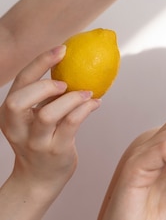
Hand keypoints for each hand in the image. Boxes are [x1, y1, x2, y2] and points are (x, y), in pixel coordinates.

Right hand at [0, 45, 100, 193]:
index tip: (62, 49)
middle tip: (66, 83)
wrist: (39, 177)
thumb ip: (46, 95)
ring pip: (48, 115)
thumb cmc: (42, 138)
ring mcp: (35, 141)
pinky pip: (71, 124)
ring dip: (72, 99)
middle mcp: (17, 128)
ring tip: (87, 94)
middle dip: (45, 86)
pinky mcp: (55, 150)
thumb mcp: (36, 116)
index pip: (20, 83)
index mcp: (10, 114)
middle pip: (18, 101)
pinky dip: (85, 109)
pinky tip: (95, 103)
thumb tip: (73, 61)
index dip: (40, 63)